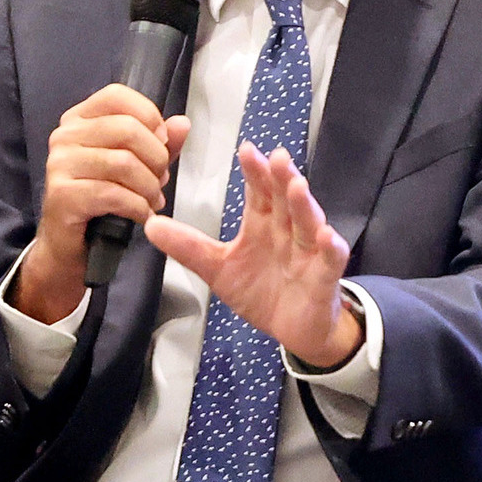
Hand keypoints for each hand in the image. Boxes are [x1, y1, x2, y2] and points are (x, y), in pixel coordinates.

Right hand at [13, 83, 191, 319]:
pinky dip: (137, 207)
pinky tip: (142, 216)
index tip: (162, 144)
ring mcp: (60, 164)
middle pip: (126, 129)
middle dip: (156, 158)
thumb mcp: (135, 166)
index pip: (117, 96)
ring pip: (123, 163)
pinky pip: (113, 194)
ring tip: (153, 201)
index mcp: (80, 119)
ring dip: (149, 187)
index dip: (149, 116)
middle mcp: (64, 136)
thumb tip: (182, 123)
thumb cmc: (102, 201)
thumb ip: (158, 143)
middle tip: (161, 181)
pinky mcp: (62, 195)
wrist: (70, 246)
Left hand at [147, 144, 361, 368]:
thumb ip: (189, 247)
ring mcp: (309, 252)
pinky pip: (331, 260)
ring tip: (297, 186)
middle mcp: (288, 231)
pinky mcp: (324, 277)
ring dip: (304, 205)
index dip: (255, 172)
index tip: (246, 150)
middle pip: (286, 199)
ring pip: (308, 222)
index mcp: (263, 223)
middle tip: (276, 156)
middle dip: (282, 178)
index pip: (259, 192)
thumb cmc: (261, 292)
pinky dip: (331, 247)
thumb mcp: (219, 269)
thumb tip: (150, 225)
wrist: (293, 331)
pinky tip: (326, 236)